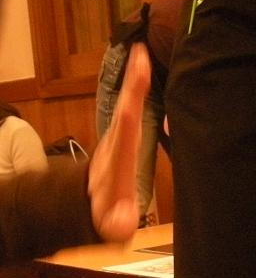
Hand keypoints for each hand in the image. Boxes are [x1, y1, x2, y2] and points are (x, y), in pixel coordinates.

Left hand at [88, 42, 150, 242]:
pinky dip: (135, 91)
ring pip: (127, 105)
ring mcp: (117, 139)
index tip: (139, 75)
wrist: (89, 207)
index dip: (133, 99)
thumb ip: (119, 222)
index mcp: (118, 160)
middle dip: (133, 82)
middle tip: (141, 52)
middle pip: (126, 108)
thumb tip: (125, 219)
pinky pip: (130, 109)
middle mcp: (115, 144)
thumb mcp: (112, 225)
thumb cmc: (107, 214)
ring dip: (134, 81)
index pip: (127, 126)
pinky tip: (142, 73)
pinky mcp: (121, 137)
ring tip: (143, 55)